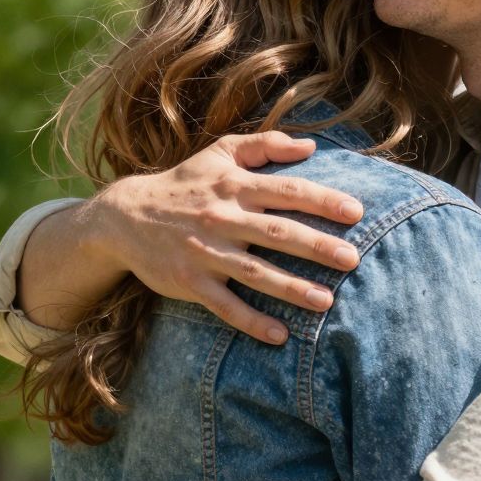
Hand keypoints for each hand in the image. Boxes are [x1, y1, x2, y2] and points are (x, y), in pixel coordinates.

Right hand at [82, 131, 368, 343]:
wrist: (123, 217)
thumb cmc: (184, 183)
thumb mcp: (219, 153)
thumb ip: (265, 145)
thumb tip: (312, 146)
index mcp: (234, 186)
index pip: (287, 191)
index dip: (323, 200)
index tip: (356, 212)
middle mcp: (222, 218)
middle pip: (277, 233)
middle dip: (317, 246)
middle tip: (353, 259)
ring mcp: (205, 252)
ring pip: (255, 273)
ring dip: (292, 288)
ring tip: (327, 302)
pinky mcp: (190, 282)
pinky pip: (224, 306)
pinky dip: (251, 321)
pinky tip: (280, 336)